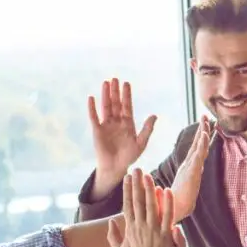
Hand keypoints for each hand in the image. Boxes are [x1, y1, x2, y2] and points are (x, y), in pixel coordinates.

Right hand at [88, 79, 156, 195]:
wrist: (115, 167)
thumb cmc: (129, 157)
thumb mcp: (141, 143)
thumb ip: (147, 130)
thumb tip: (154, 115)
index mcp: (128, 123)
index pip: (127, 106)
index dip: (126, 95)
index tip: (126, 83)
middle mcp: (117, 121)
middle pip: (116, 103)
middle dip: (115, 92)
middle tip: (115, 79)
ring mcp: (107, 125)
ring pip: (106, 107)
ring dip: (105, 95)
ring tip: (105, 83)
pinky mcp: (97, 130)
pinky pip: (94, 117)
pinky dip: (92, 108)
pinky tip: (91, 98)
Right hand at [107, 169, 188, 246]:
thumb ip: (113, 237)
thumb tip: (110, 222)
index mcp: (130, 230)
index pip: (127, 205)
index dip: (127, 190)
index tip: (127, 178)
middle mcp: (140, 227)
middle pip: (138, 201)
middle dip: (137, 184)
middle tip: (137, 169)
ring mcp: (153, 231)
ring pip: (151, 205)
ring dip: (149, 189)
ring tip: (148, 175)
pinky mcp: (165, 236)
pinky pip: (167, 216)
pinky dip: (167, 203)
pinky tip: (167, 191)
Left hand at [171, 116, 212, 220]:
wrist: (171, 214)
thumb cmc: (167, 203)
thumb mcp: (165, 189)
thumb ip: (162, 184)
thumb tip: (154, 183)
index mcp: (186, 171)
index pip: (193, 151)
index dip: (198, 139)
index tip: (202, 125)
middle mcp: (191, 169)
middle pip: (199, 147)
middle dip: (203, 132)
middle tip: (206, 117)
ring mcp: (193, 171)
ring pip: (200, 150)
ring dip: (204, 135)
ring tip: (207, 122)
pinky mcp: (193, 174)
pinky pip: (198, 157)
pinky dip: (202, 146)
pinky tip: (204, 135)